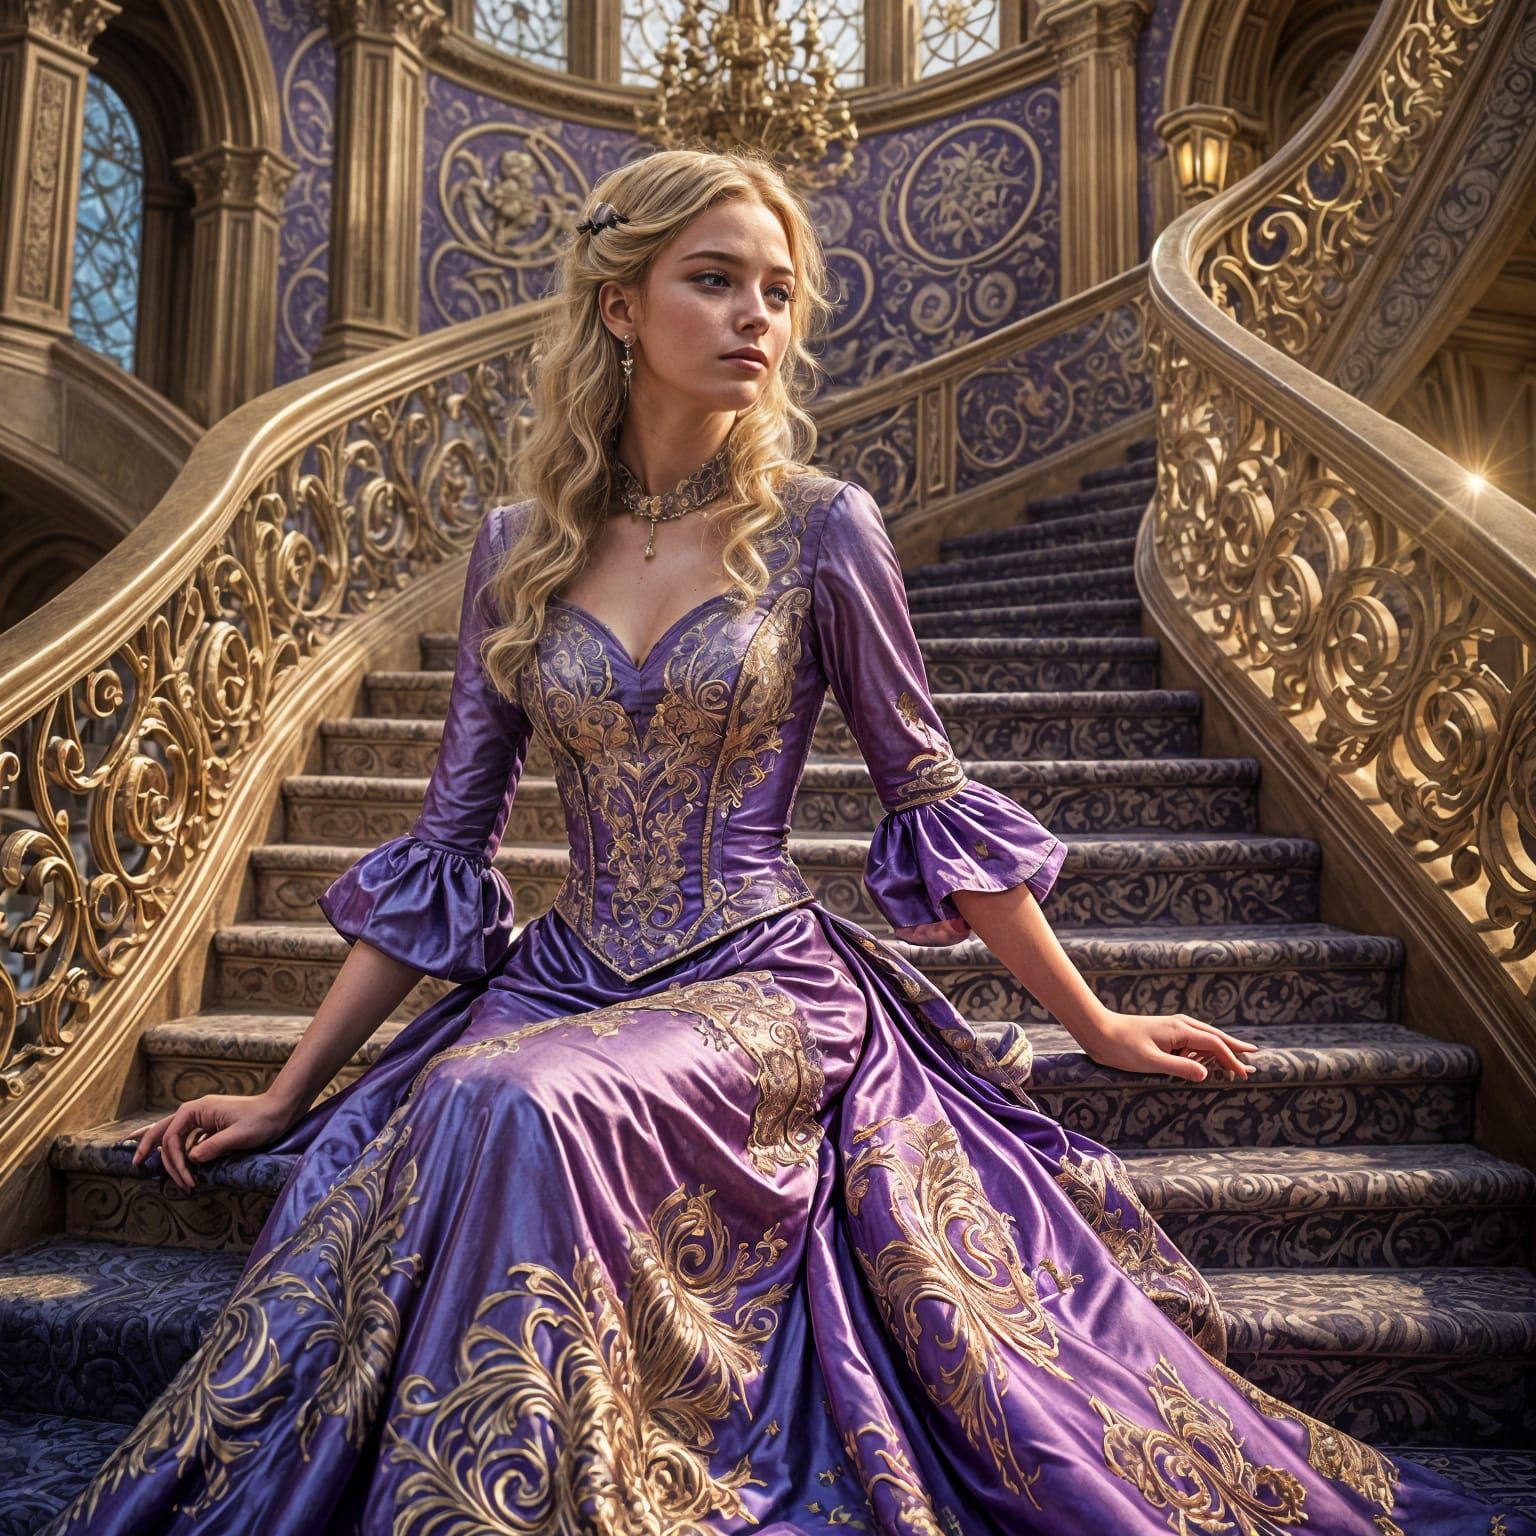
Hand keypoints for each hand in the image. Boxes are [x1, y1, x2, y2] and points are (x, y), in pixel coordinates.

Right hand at [127, 1092, 299, 1191]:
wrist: (280, 1110)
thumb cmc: (262, 1120)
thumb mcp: (239, 1135)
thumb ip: (213, 1146)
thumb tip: (191, 1159)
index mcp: (197, 1109)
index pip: (171, 1137)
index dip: (172, 1160)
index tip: (186, 1180)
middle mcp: (195, 1111)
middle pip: (163, 1130)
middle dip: (147, 1146)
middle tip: (134, 1164)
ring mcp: (202, 1118)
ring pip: (173, 1135)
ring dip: (164, 1152)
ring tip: (145, 1161)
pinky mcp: (210, 1126)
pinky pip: (187, 1138)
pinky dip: (178, 1150)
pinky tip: (175, 1160)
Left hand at [1073, 1009, 1257, 1081]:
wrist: (1098, 1031)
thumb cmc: (1121, 1047)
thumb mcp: (1150, 1061)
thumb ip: (1179, 1068)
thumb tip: (1207, 1074)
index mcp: (1180, 1030)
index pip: (1214, 1044)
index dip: (1231, 1059)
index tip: (1244, 1074)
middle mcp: (1180, 1025)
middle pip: (1215, 1036)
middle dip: (1234, 1047)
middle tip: (1255, 1054)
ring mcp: (1173, 1028)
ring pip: (1205, 1036)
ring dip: (1222, 1047)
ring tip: (1238, 1055)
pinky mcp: (1165, 1033)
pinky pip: (1192, 1040)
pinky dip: (1205, 1048)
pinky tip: (1207, 1057)